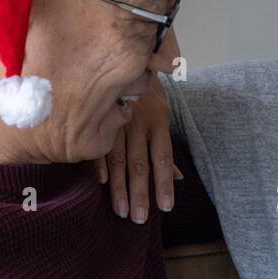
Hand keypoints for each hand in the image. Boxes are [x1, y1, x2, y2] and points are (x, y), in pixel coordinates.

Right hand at [96, 78, 179, 223]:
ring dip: (119, 187)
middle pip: (139, 164)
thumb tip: (178, 178)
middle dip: (140, 193)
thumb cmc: (147, 95)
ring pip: (119, 159)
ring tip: (121, 211)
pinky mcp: (98, 119)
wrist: (127, 60)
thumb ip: (165, 148)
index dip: (164, 183)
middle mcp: (139, 123)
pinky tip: (102, 183)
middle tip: (140, 218)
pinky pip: (98, 145)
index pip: (163, 159)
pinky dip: (100, 164)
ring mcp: (117, 121)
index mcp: (158, 123)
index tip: (165, 207)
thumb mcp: (162, 115)